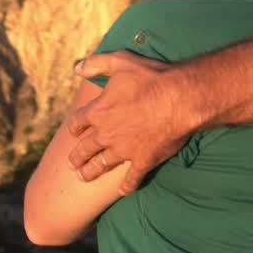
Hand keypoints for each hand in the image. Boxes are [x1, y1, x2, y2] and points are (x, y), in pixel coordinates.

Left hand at [65, 51, 193, 193]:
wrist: (179, 98)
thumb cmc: (150, 78)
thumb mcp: (120, 62)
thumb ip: (96, 64)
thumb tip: (77, 68)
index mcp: (99, 111)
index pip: (77, 122)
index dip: (74, 127)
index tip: (72, 132)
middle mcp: (107, 134)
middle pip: (85, 149)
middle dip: (77, 157)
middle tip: (72, 164)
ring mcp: (125, 149)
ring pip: (101, 165)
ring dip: (91, 172)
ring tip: (84, 177)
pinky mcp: (143, 160)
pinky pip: (132, 178)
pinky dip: (127, 186)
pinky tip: (123, 191)